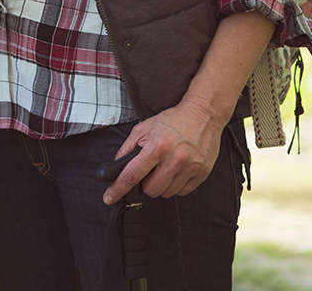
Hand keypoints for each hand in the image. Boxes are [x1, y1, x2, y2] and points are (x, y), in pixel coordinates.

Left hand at [103, 101, 224, 203]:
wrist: (202, 114)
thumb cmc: (172, 120)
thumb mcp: (143, 128)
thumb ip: (126, 149)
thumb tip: (116, 168)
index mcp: (157, 147)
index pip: (132, 175)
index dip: (118, 189)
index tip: (109, 198)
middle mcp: (175, 159)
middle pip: (152, 190)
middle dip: (146, 184)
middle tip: (149, 171)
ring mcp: (190, 167)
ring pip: (167, 193)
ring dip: (161, 185)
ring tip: (164, 168)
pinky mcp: (202, 173)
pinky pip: (183, 192)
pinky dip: (176, 185)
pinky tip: (176, 171)